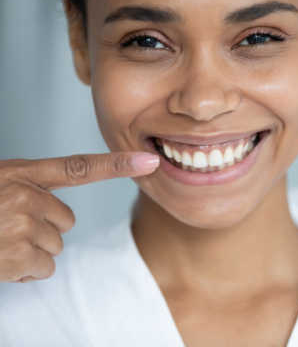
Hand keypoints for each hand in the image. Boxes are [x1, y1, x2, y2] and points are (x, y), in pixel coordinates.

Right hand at [0, 152, 158, 282]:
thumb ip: (29, 189)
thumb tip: (57, 214)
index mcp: (20, 174)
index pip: (79, 167)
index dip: (117, 164)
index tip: (148, 161)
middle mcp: (24, 195)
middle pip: (66, 220)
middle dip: (43, 228)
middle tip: (9, 227)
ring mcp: (21, 225)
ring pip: (55, 245)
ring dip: (31, 250)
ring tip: (0, 243)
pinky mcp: (17, 256)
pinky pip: (43, 267)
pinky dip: (25, 271)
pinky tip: (1, 260)